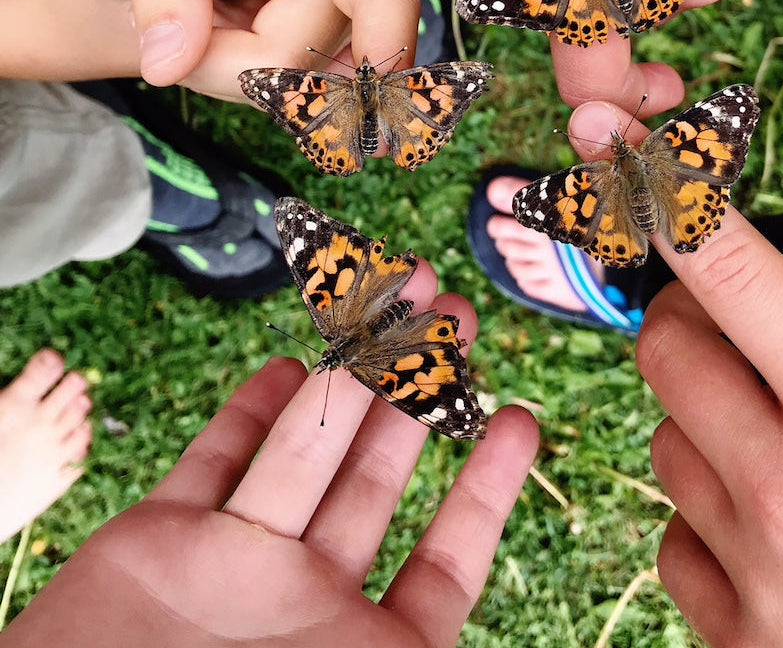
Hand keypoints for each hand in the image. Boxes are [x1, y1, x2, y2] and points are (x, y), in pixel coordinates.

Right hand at [2, 274, 537, 647]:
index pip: (445, 560)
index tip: (520, 414)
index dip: (485, 489)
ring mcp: (226, 563)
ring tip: (401, 294)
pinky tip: (293, 360)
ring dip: (351, 368)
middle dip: (419, 389)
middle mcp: (297, 600)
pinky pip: (212, 462)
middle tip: (457, 311)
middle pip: (375, 476)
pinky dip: (250, 410)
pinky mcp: (150, 543)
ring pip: (303, 448)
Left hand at [570, 95, 782, 645]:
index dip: (667, 197)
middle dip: (685, 321)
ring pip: (665, 445)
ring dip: (708, 426)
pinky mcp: (735, 642)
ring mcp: (752, 574)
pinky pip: (676, 541)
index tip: (615, 148)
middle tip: (732, 329)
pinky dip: (708, 520)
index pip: (732, 273)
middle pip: (662, 352)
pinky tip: (775, 536)